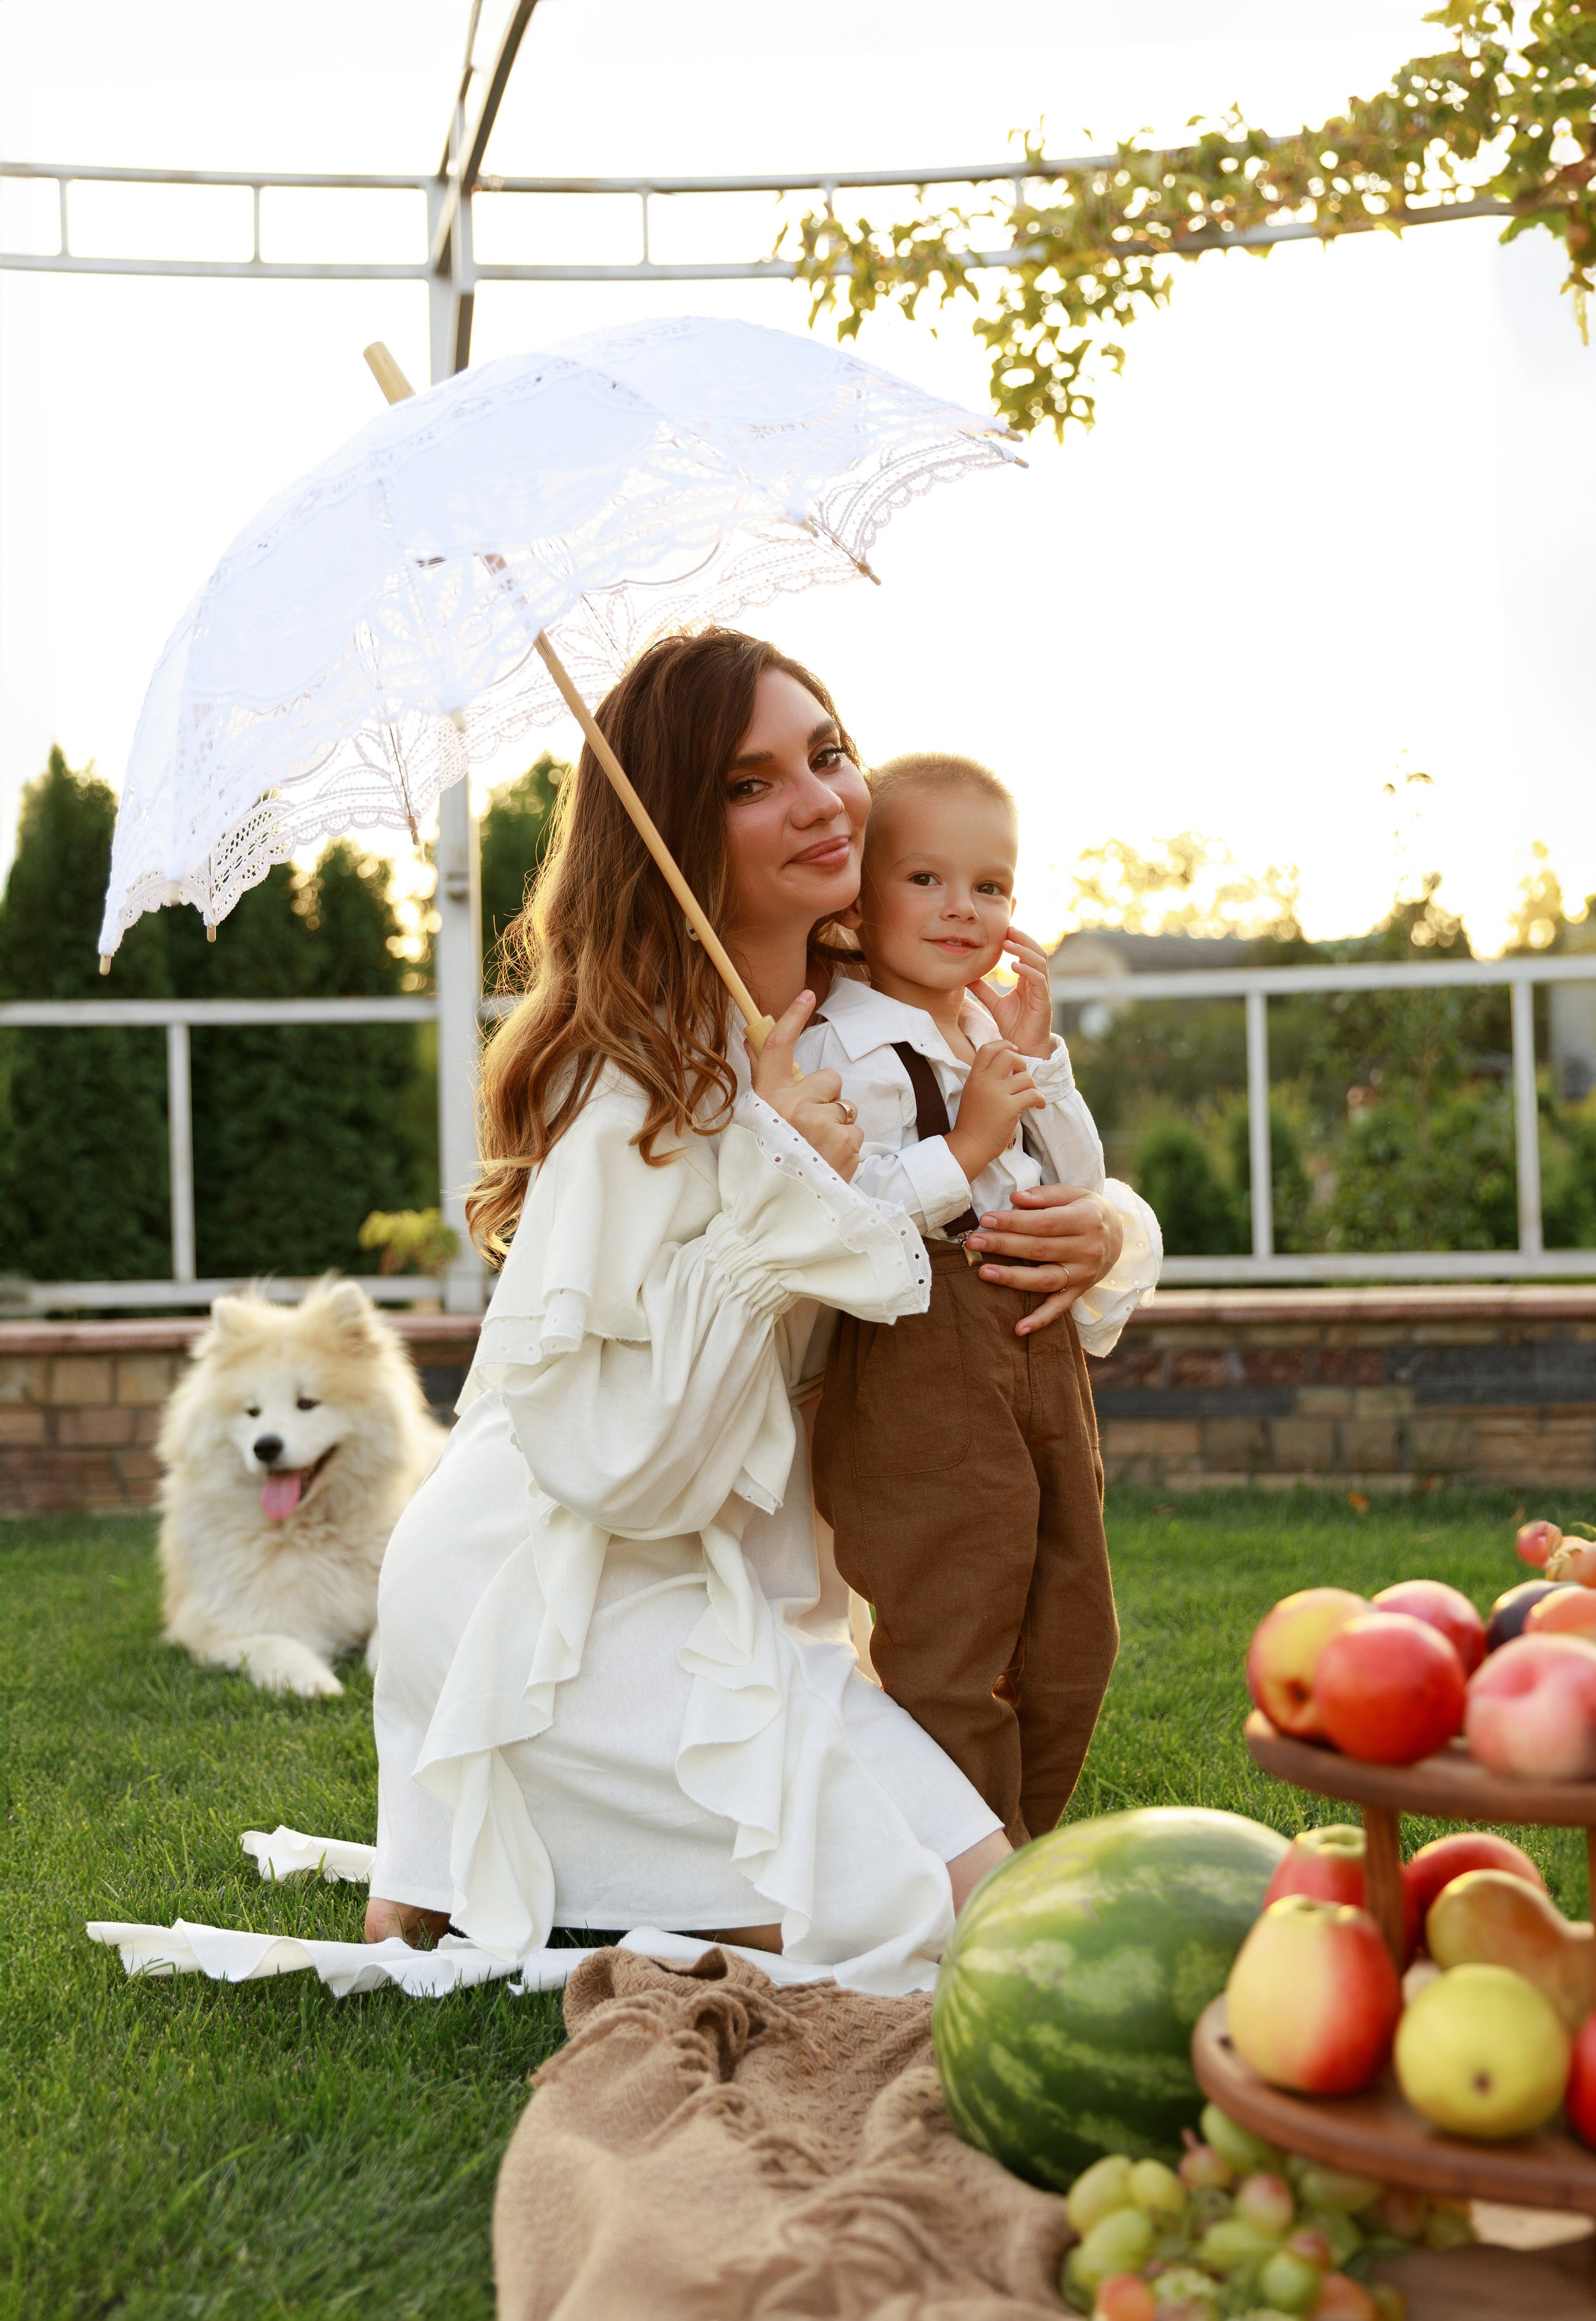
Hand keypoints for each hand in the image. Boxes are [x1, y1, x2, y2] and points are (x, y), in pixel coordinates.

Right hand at [749, 990, 862, 1180]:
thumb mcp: (753, 1127)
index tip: (808, 994)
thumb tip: (757, 1044)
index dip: (793, 1017)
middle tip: (809, 1130)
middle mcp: (794, 1108)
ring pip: (845, 1107)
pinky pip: (855, 1131)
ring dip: (837, 1126)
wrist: (775, 1221)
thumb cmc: (763, 1172)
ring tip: (818, 1153)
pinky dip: (847, 1146)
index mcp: (766, 1101)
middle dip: (826, 1099)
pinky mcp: (847, 1143)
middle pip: (829, 1079)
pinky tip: (829, 1163)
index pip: (777, 1047)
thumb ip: (764, 1089)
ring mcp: (822, 1125)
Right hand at [946, 1041, 1042, 1185]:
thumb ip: (985, 1078)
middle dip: (1021, 1064)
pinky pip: (1033, 1094)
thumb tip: (1006, 1066)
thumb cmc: (973, 1122)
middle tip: (1021, 1077)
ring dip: (1032, 1086)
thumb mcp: (972, 1093)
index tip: (1014, 1051)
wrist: (970, 1145)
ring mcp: (998, 1094)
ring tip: (1029, 1097)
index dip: (1004, 1045)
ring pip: (1026, 1077)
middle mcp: (985, 1082)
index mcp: (974, 1077)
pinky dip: (1040, 1100)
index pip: (988, 1048)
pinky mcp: (1010, 1108)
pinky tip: (1038, 1106)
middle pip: (1010, 1056)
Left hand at [965, 1182, 1123, 1337]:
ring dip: (1013, 1278)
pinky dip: (1040, 1320)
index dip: (1014, 1222)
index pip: (1044, 1222)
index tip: (986, 1220)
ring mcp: (1084, 1274)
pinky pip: (1059, 1308)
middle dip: (1003, 1245)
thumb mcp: (1073, 1194)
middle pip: (1039, 1249)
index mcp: (1087, 1220)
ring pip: (1045, 1279)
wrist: (1118, 1236)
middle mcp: (1088, 1249)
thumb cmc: (1087, 1211)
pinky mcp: (1080, 1291)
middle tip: (974, 1242)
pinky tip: (1019, 1329)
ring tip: (984, 1272)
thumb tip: (1015, 1199)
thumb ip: (1044, 1195)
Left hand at [978, 924, 1053, 1057]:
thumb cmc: (1014, 1026)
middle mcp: (1037, 982)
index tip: (1004, 930)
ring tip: (1008, 944)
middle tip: (1008, 929)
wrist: (1023, 1049)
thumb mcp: (995, 1004)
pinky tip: (1014, 965)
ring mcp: (1042, 991)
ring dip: (1024, 951)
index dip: (1018, 941)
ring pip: (1040, 963)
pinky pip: (1038, 981)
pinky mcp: (1044, 1002)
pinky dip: (1027, 970)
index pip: (1027, 953)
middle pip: (1037, 952)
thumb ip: (983, 990)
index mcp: (1028, 980)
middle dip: (1024, 939)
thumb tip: (967, 976)